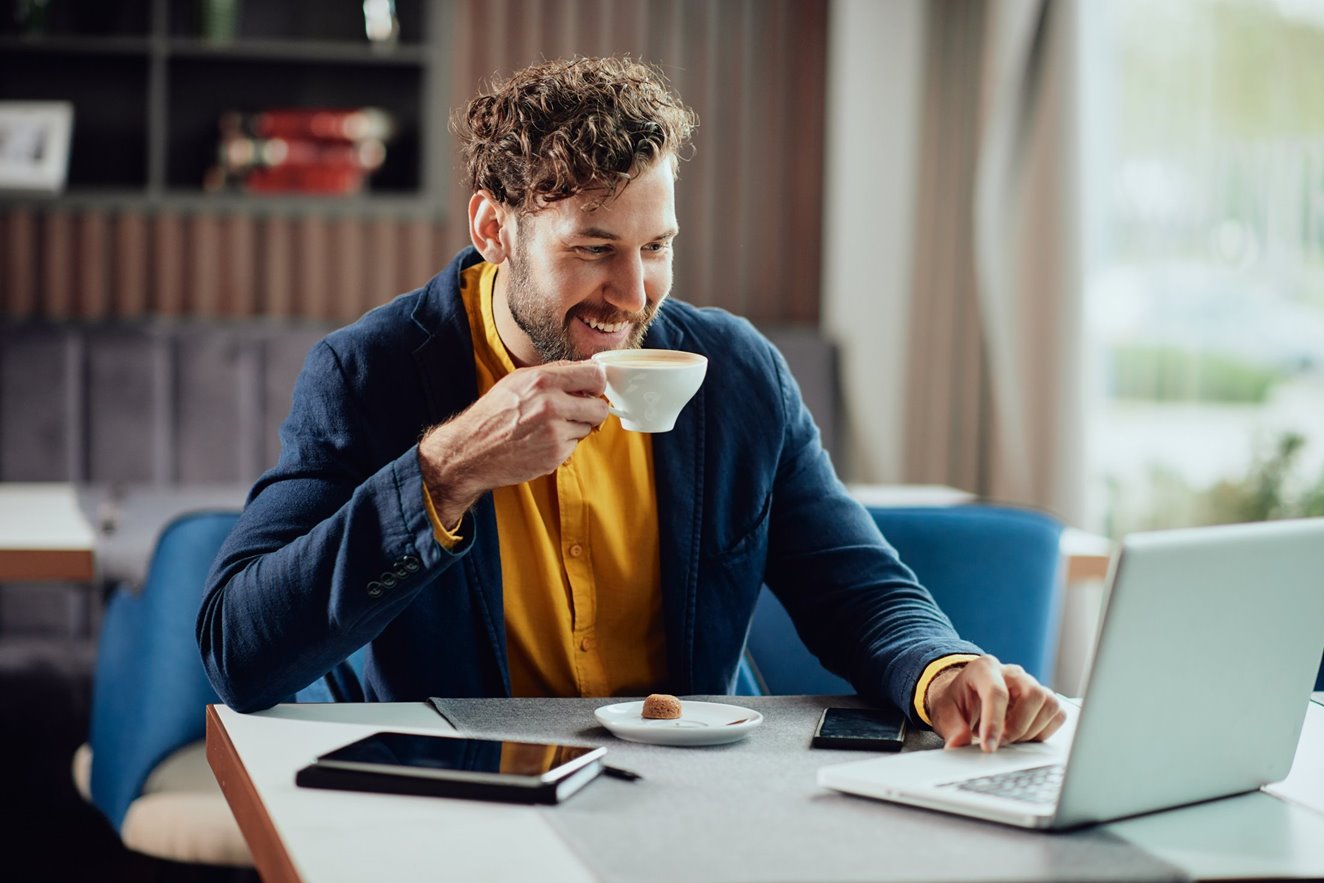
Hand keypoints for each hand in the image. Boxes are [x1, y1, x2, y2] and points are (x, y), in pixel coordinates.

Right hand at [418, 361, 608, 523]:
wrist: (471, 451)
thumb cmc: (493, 415)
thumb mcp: (518, 381)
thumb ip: (553, 373)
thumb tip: (585, 369)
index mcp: (542, 380)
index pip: (595, 375)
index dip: (598, 383)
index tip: (593, 388)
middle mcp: (551, 404)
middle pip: (600, 407)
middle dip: (592, 410)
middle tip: (577, 411)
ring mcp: (555, 431)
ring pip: (588, 427)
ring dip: (575, 428)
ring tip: (549, 427)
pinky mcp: (555, 454)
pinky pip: (575, 445)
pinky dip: (563, 445)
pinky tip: (542, 442)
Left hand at [924, 655, 1065, 751]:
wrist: (965, 694)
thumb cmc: (956, 700)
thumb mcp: (945, 712)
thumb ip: (952, 729)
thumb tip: (958, 745)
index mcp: (984, 668)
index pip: (997, 692)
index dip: (994, 723)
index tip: (989, 747)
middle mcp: (1011, 672)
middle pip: (1032, 695)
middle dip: (1018, 727)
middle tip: (1001, 743)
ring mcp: (1030, 683)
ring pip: (1049, 704)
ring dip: (1032, 730)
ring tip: (1010, 739)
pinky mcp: (1042, 698)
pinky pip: (1057, 714)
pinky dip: (1044, 730)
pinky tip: (1024, 736)